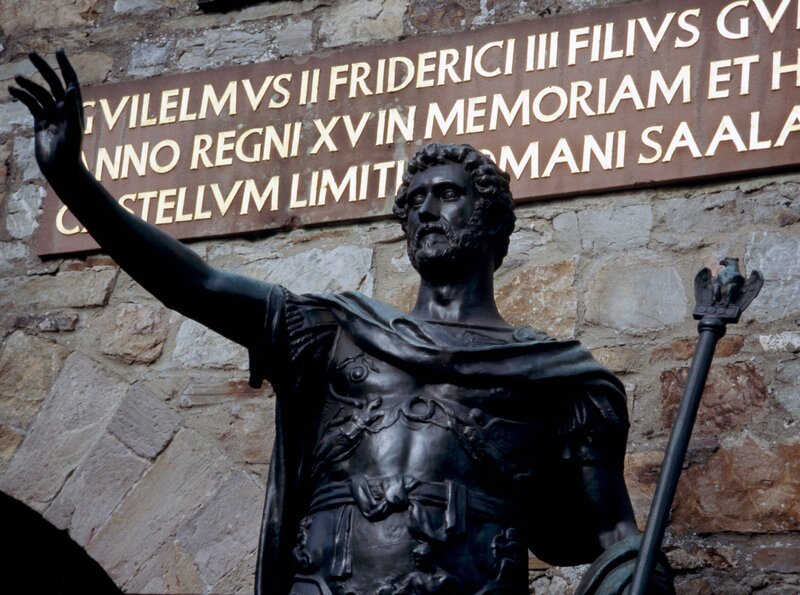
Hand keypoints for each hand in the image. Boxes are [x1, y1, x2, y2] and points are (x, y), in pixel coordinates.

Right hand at [9, 49, 84, 181]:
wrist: (60, 169)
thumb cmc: (69, 152)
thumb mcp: (72, 130)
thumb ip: (72, 109)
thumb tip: (70, 87)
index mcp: (73, 107)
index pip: (70, 81)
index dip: (65, 65)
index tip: (59, 50)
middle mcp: (63, 108)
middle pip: (52, 82)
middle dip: (43, 67)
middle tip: (31, 53)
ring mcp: (51, 114)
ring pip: (38, 92)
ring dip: (28, 83)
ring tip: (16, 79)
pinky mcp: (40, 121)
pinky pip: (30, 103)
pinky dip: (22, 95)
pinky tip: (12, 90)